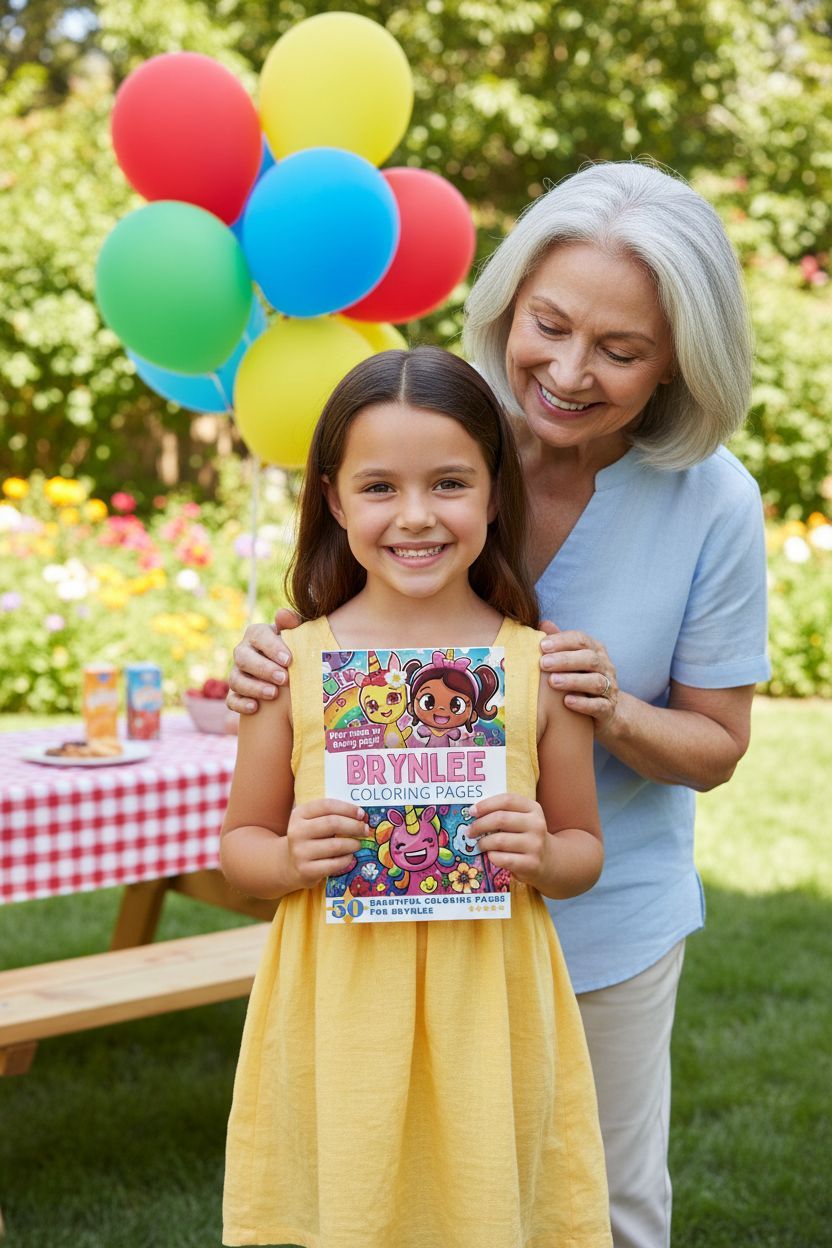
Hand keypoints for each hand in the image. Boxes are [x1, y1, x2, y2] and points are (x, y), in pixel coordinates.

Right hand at [227, 607, 300, 714]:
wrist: (289, 672)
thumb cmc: (294, 649)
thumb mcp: (296, 634)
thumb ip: (291, 623)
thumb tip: (283, 614)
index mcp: (256, 634)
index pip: (258, 635)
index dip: (272, 647)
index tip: (289, 659)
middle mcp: (243, 652)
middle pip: (244, 658)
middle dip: (264, 669)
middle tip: (284, 678)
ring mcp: (237, 673)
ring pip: (236, 680)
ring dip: (254, 687)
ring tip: (274, 694)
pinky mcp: (235, 694)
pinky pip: (231, 700)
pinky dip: (241, 704)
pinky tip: (255, 708)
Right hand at [286, 799, 365, 888]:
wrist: (290, 864)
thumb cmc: (310, 838)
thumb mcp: (313, 822)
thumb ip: (331, 815)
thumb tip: (361, 816)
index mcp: (299, 814)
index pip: (327, 805)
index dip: (348, 808)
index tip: (361, 814)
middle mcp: (297, 831)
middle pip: (333, 823)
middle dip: (354, 826)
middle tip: (365, 830)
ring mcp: (300, 852)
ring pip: (335, 845)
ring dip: (353, 844)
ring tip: (358, 844)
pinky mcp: (306, 870)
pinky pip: (334, 864)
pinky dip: (347, 859)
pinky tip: (349, 857)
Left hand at [467, 793, 549, 889]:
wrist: (548, 861)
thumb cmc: (526, 836)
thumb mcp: (522, 819)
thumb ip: (503, 812)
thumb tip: (473, 813)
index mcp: (533, 808)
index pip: (507, 800)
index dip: (486, 804)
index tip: (471, 811)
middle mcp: (537, 824)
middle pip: (501, 819)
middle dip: (480, 825)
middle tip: (469, 831)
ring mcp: (535, 845)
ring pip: (499, 840)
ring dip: (483, 843)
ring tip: (479, 845)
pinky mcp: (531, 864)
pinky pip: (502, 858)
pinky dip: (491, 856)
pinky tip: (491, 855)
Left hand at [538, 619, 619, 738]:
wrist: (606, 711)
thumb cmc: (581, 679)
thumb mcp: (572, 660)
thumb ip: (560, 642)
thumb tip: (543, 623)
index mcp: (596, 650)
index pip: (581, 640)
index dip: (562, 641)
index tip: (542, 645)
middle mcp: (606, 667)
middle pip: (589, 659)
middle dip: (565, 660)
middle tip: (543, 663)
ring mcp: (610, 688)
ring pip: (596, 682)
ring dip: (573, 680)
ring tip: (553, 682)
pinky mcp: (609, 709)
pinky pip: (599, 705)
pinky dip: (583, 704)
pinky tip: (567, 702)